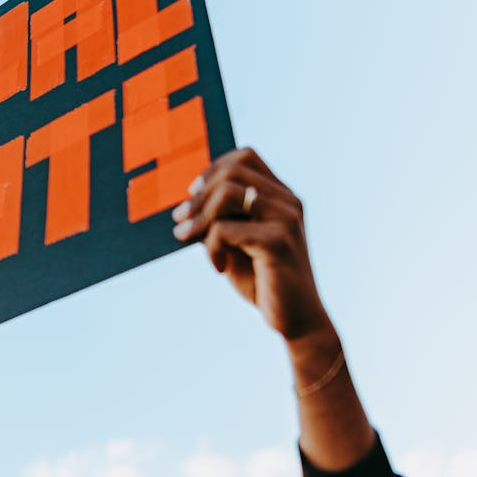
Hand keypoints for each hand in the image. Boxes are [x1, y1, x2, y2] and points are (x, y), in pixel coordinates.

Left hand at [172, 148, 331, 341]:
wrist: (296, 320)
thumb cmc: (263, 279)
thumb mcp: (235, 242)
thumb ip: (220, 218)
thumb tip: (185, 201)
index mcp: (281, 196)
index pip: (245, 156)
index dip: (213, 169)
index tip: (191, 193)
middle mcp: (288, 201)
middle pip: (233, 170)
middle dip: (198, 194)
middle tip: (180, 220)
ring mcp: (286, 219)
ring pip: (228, 193)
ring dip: (199, 216)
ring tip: (186, 237)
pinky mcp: (279, 241)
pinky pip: (226, 229)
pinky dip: (211, 246)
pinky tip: (218, 266)